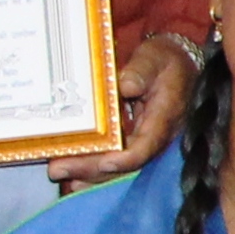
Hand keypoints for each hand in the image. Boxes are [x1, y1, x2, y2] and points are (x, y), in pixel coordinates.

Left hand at [45, 33, 204, 186]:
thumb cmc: (164, 60)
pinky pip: (112, 160)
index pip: (147, 145)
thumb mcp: (155, 57)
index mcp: (164, 117)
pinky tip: (72, 176)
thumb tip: (125, 86)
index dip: (126, 158)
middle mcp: (154, 136)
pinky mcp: (130, 141)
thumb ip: (141, 70)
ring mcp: (142, 142)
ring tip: (58, 173)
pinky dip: (91, 169)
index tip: (104, 163)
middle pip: (124, 162)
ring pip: (116, 166)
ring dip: (86, 173)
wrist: (176, 65)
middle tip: (58, 169)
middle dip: (91, 169)